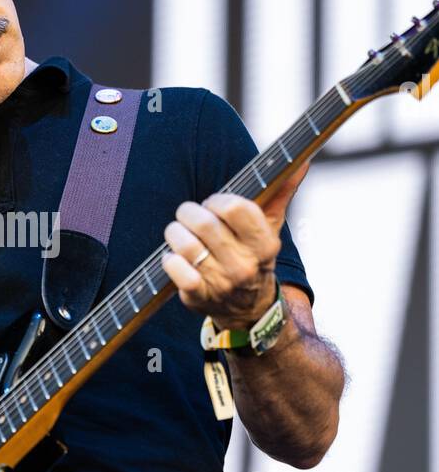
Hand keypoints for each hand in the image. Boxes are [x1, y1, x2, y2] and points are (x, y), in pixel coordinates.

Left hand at [160, 160, 309, 328]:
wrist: (249, 310)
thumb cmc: (254, 256)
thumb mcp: (270, 227)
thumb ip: (281, 192)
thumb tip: (302, 162)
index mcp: (265, 244)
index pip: (235, 208)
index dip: (218, 200)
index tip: (214, 204)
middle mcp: (245, 265)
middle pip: (205, 224)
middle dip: (190, 213)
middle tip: (190, 216)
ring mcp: (222, 283)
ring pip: (186, 245)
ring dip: (175, 233)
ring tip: (178, 233)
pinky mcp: (199, 297)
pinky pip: (176, 271)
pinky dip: (169, 259)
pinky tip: (175, 257)